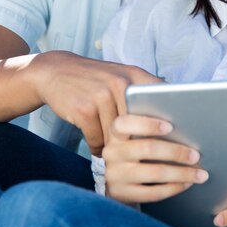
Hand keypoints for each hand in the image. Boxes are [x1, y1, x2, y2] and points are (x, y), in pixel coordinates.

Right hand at [33, 51, 159, 155]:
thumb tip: (167, 121)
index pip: (159, 96)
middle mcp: (120, 83)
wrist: (55, 71)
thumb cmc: (93, 80)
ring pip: (116, 136)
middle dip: (136, 142)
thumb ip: (141, 91)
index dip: (166, 117)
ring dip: (113, 147)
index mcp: (133, 75)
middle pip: (138, 124)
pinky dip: (96, 146)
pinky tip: (96, 147)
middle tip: (138, 155)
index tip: (171, 134)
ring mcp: (101, 96)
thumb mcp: (119, 76)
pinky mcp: (84, 109)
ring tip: (112, 151)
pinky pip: (97, 139)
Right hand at [103, 113, 208, 203]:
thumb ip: (147, 128)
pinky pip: (153, 192)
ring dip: (182, 173)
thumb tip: (183, 125)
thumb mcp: (131, 136)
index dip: (148, 124)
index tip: (170, 127)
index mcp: (116, 133)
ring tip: (199, 174)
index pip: (126, 123)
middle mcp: (113, 153)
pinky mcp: (123, 194)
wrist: (113, 179)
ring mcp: (116, 175)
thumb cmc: (131, 150)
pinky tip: (186, 184)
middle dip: (176, 152)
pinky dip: (173, 188)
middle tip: (196, 155)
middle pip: (148, 148)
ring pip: (155, 173)